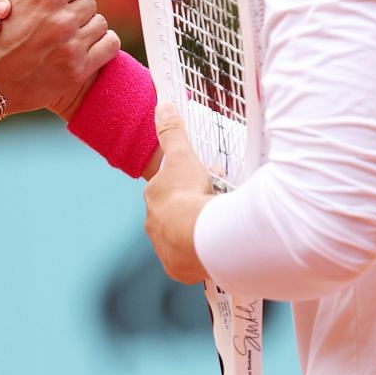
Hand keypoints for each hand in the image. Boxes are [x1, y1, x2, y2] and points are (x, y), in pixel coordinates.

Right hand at [0, 0, 118, 116]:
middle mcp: (60, 20)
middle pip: (90, 2)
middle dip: (77, 9)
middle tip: (61, 20)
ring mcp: (70, 47)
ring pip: (100, 24)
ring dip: (87, 28)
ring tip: (69, 36)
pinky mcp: (77, 71)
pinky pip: (110, 45)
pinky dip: (101, 45)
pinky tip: (85, 48)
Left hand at [143, 102, 214, 283]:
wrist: (199, 236)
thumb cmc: (189, 194)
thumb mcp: (182, 156)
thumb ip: (172, 131)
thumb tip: (163, 106)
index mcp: (154, 199)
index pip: (169, 188)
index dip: (189, 182)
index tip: (207, 181)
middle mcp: (155, 225)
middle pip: (177, 212)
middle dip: (196, 205)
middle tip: (218, 200)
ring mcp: (166, 248)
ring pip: (183, 236)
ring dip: (199, 229)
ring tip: (221, 223)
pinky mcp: (179, 268)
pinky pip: (191, 260)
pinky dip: (203, 253)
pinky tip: (217, 246)